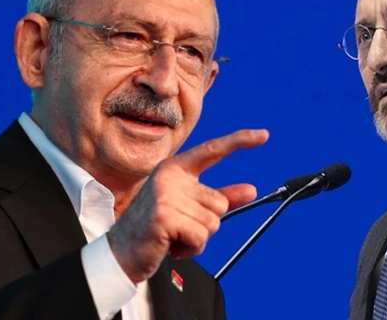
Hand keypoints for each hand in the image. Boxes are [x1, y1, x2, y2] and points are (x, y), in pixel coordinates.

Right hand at [107, 129, 267, 283]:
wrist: (122, 253)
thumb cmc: (157, 229)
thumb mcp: (190, 208)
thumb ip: (221, 196)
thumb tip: (252, 190)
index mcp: (175, 169)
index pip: (212, 151)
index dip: (239, 141)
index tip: (264, 135)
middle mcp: (170, 176)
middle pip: (220, 202)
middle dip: (206, 223)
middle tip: (179, 227)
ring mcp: (165, 195)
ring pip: (212, 222)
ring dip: (197, 238)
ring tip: (174, 236)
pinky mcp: (164, 216)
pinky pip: (201, 237)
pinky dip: (191, 248)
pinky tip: (171, 245)